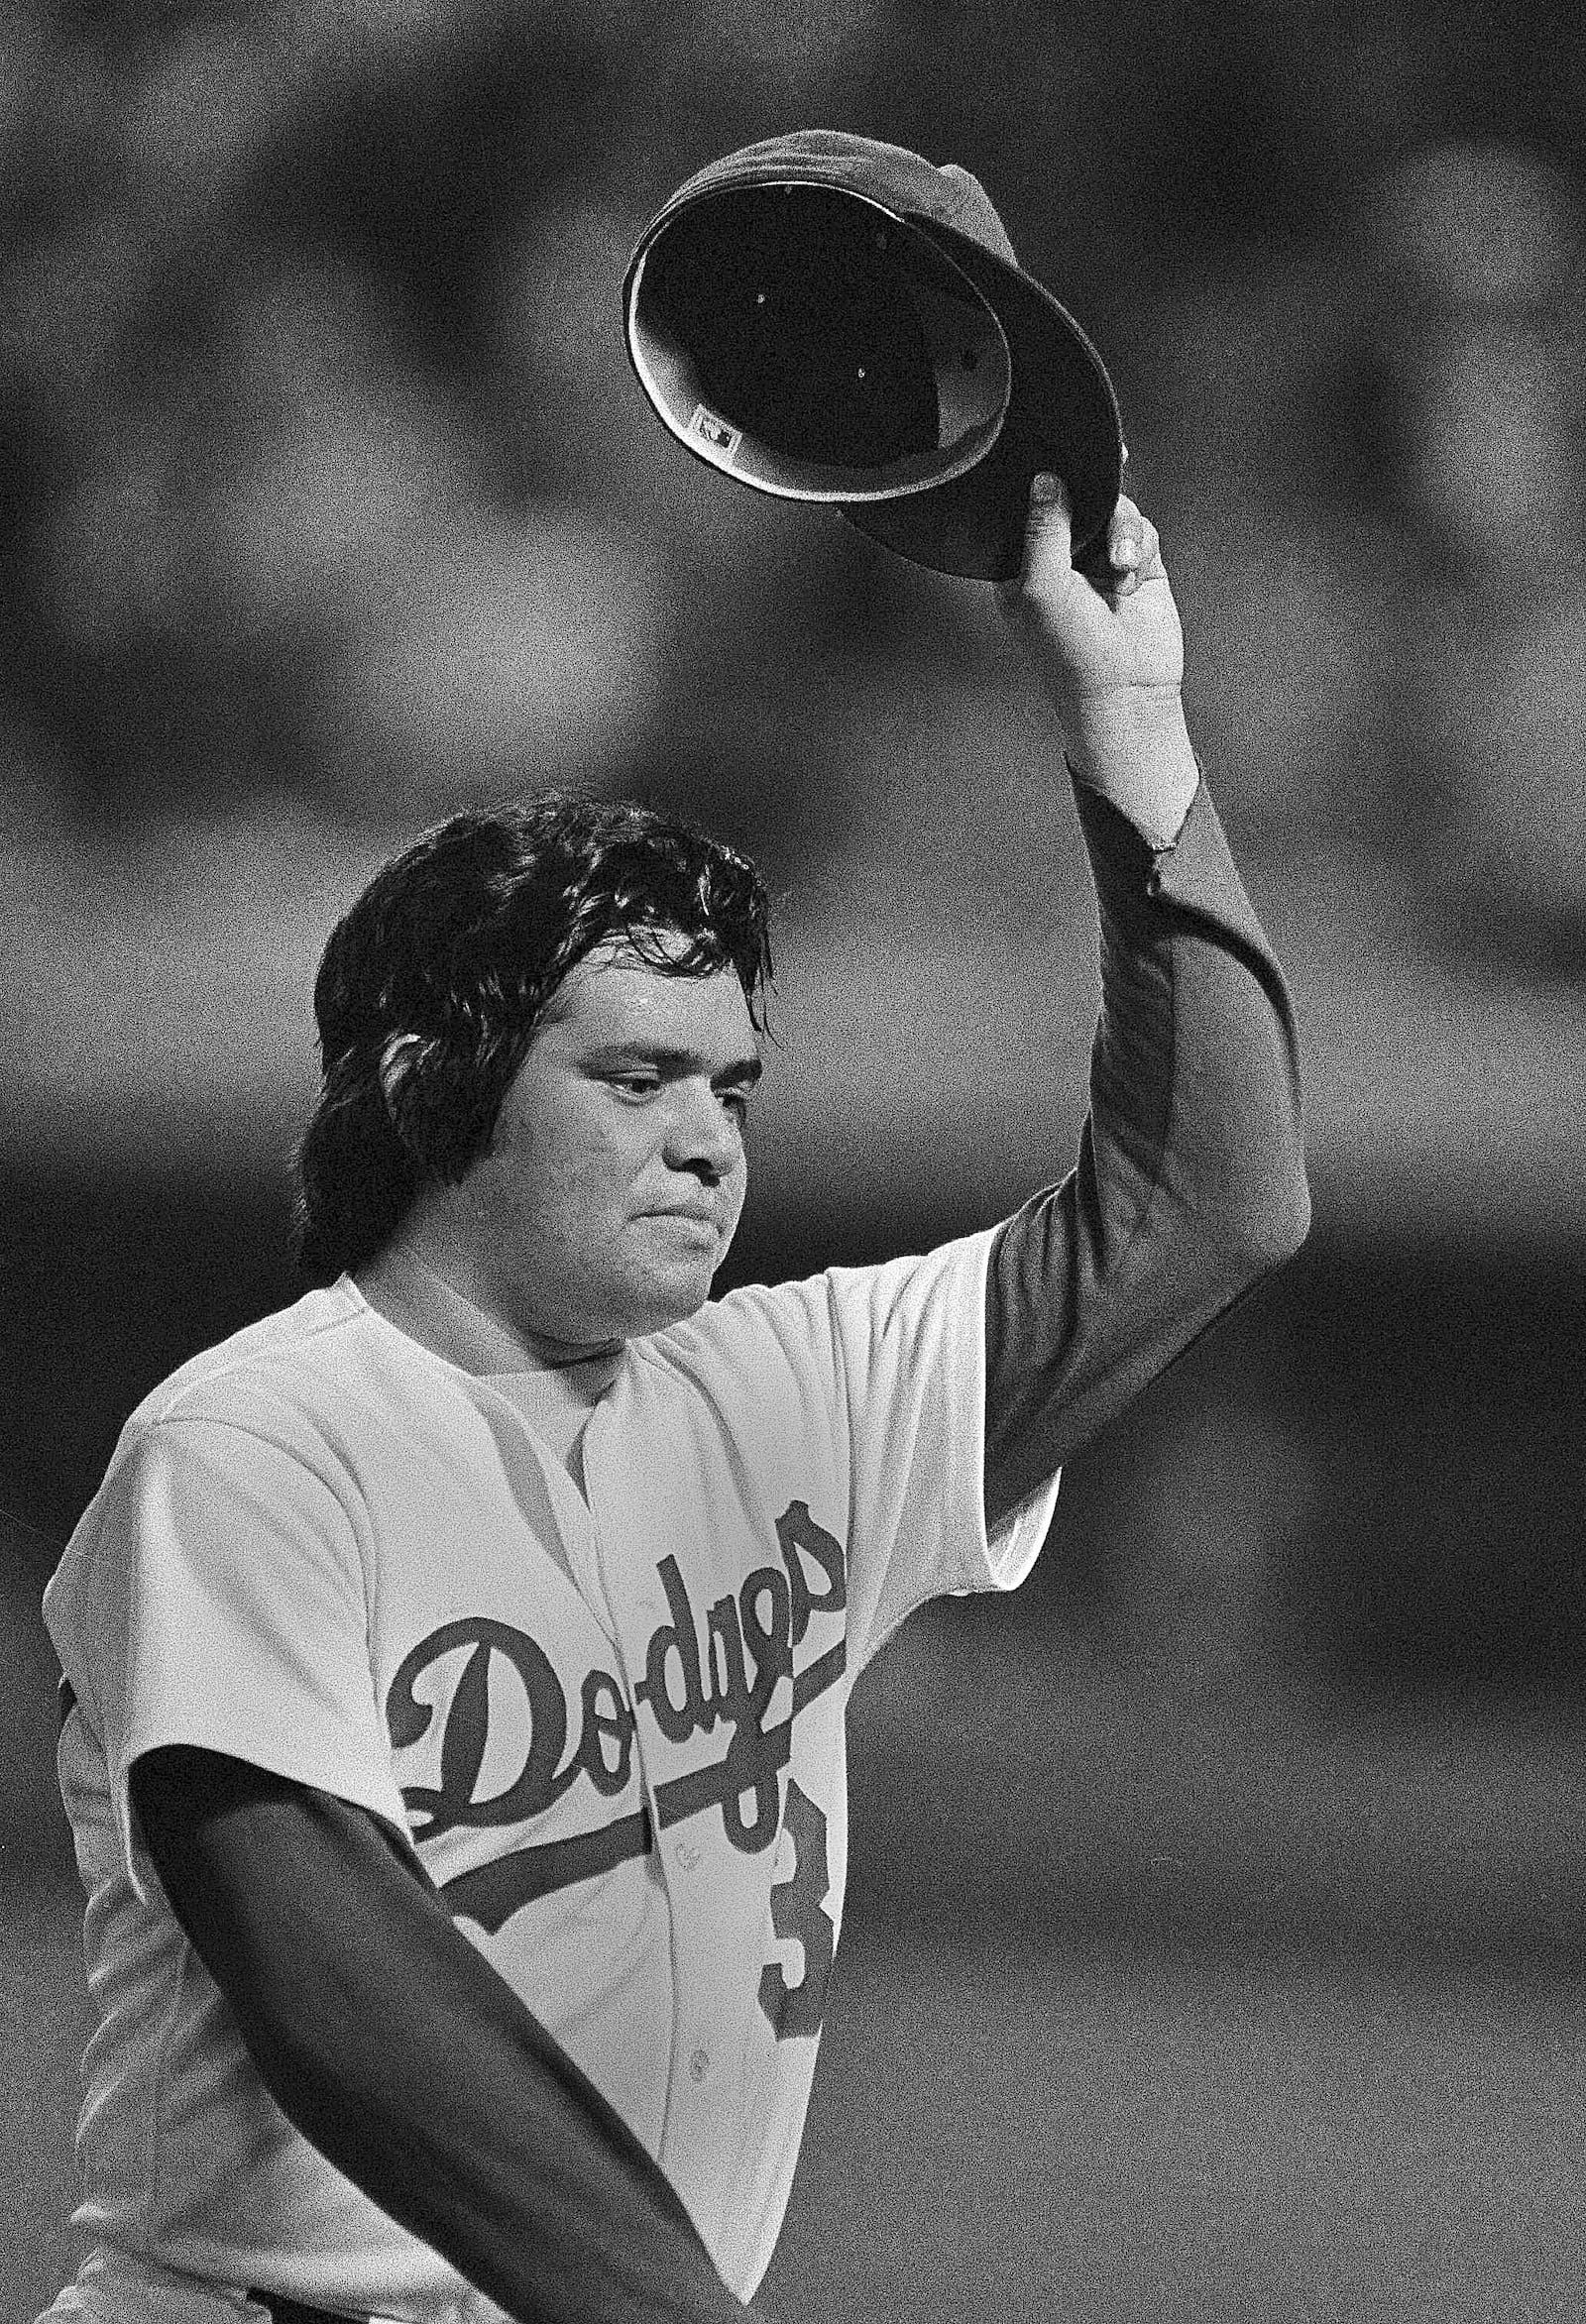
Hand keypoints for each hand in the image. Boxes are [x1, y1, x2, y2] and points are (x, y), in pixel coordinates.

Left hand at [998, 476, 1199, 845]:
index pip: (1028, 508)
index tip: (1058, 457)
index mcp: (1022, 565)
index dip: (1042, 482)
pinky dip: (1138, 546)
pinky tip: (1130, 577)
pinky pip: (1140, 530)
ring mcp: (1098, 562)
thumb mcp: (1042, 586)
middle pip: (1076, 499)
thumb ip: (1044, 528)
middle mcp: (1060, 560)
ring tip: (1119, 566)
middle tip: (1106, 478)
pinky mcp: (1137, 566)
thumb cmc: (1071, 654)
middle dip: (1091, 495)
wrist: (1126, 693)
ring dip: (1120, 531)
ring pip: (1113, 509)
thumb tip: (1044, 479)